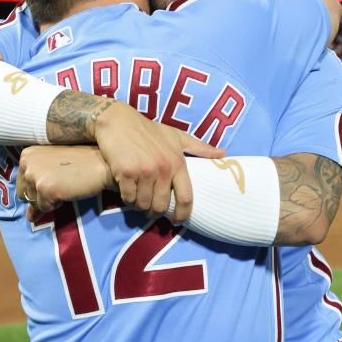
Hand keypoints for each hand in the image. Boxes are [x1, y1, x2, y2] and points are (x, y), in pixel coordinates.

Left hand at [17, 146, 113, 219]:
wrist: (101, 164)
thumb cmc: (80, 163)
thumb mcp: (52, 169)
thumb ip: (37, 186)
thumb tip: (29, 217)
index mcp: (26, 155)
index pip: (20, 184)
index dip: (38, 188)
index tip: (54, 180)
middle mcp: (26, 163)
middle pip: (24, 195)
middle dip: (41, 196)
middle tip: (61, 184)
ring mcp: (34, 176)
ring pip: (34, 203)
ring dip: (49, 200)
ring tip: (65, 185)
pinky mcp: (45, 189)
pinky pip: (44, 209)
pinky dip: (56, 205)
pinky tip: (68, 190)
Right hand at [93, 102, 223, 220]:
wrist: (118, 121)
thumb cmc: (148, 129)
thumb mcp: (176, 136)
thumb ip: (199, 147)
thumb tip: (223, 154)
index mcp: (178, 162)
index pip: (186, 197)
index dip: (183, 214)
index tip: (177, 221)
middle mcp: (163, 168)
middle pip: (161, 205)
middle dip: (155, 211)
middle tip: (150, 208)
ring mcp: (144, 171)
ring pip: (143, 204)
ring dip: (140, 205)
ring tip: (138, 198)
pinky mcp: (125, 172)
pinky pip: (128, 197)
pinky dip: (126, 198)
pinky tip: (126, 190)